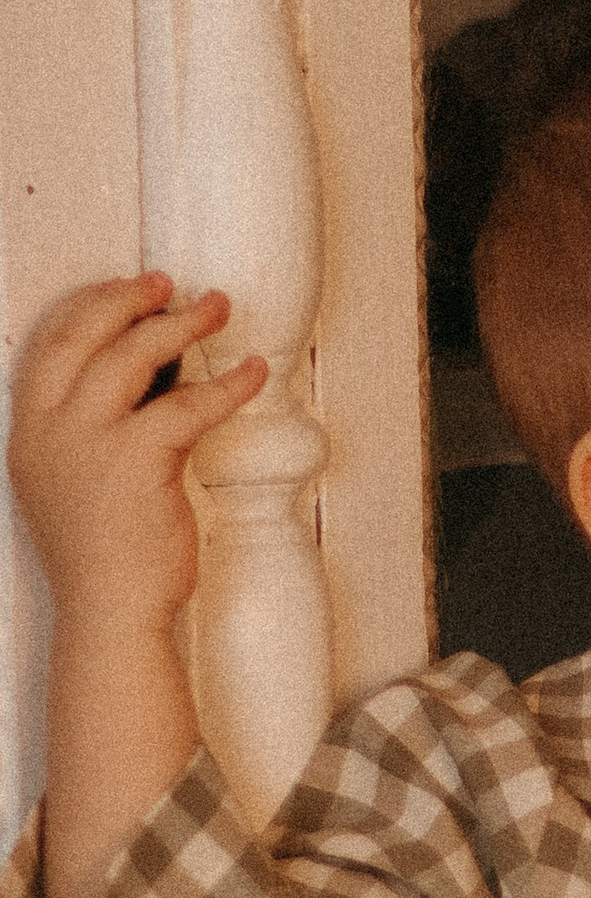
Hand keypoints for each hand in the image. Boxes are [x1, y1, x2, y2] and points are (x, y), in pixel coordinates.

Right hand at [12, 277, 263, 897]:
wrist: (109, 612)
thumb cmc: (102, 556)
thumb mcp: (70, 484)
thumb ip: (83, 434)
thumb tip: (141, 382)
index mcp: (30, 433)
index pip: (49, 345)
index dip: (89, 307)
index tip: (125, 292)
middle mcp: (50, 429)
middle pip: (85, 333)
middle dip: (128, 298)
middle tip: (167, 284)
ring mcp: (89, 441)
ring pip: (134, 353)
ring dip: (180, 323)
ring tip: (217, 309)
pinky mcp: (138, 459)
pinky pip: (188, 402)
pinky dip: (228, 383)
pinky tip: (253, 374)